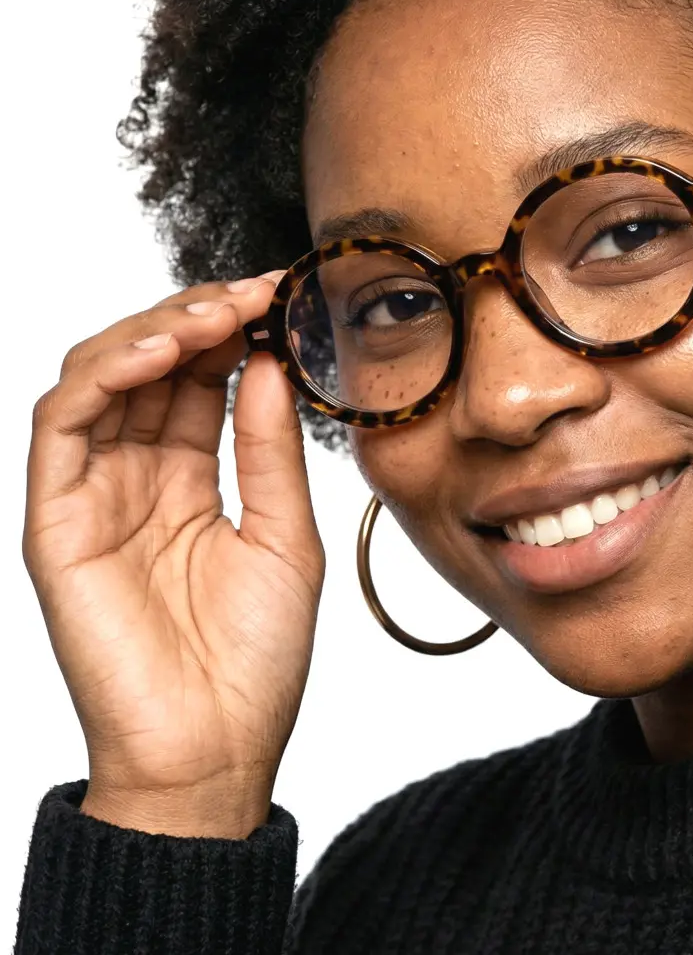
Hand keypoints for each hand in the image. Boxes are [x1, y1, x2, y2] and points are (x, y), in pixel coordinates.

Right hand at [23, 274, 325, 837]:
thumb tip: (270, 363)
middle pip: (152, 366)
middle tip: (252, 294)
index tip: (281, 299)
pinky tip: (163, 353)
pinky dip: (106, 374)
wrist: (216, 747)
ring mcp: (93, 493)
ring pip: (101, 377)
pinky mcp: (56, 518)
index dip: (236, 333)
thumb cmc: (256, 655)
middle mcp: (138, 475)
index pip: (202, 380)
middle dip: (199, 319)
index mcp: (192, 478)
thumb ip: (270, 449)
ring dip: (155, 332)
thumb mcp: (287, 534)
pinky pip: (63, 424)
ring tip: (214, 316)